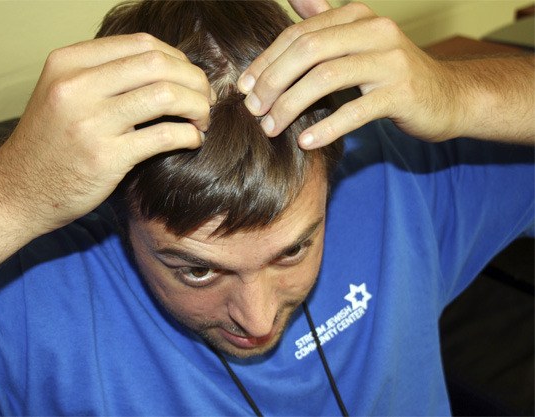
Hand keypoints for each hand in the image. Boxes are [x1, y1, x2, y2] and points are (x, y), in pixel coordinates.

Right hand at [0, 33, 213, 233]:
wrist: (17, 192)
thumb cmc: (48, 144)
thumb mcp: (62, 95)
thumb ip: (102, 76)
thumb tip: (163, 67)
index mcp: (67, 63)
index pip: (140, 44)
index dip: (176, 58)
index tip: (189, 77)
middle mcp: (76, 86)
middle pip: (157, 64)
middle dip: (194, 79)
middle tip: (205, 98)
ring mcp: (90, 122)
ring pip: (165, 95)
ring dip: (197, 106)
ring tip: (203, 119)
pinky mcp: (106, 157)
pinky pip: (164, 135)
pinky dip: (189, 135)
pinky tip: (192, 140)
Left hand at [237, 0, 460, 148]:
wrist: (447, 97)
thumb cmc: (391, 74)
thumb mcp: (359, 41)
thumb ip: (327, 21)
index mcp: (357, 16)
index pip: (298, 34)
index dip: (266, 61)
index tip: (244, 88)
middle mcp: (374, 30)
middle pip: (307, 51)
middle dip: (272, 81)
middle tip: (253, 110)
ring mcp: (390, 61)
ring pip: (325, 78)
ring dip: (290, 106)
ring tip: (271, 129)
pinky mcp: (401, 93)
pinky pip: (354, 111)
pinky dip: (325, 127)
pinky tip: (305, 141)